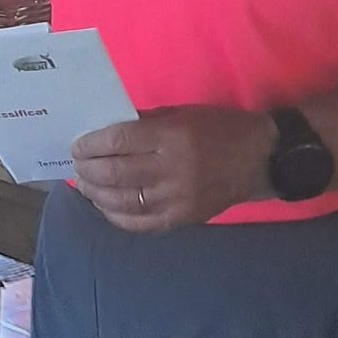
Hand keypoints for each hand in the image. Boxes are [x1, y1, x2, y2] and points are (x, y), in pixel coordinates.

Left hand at [71, 106, 275, 231]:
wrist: (262, 159)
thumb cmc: (220, 129)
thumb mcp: (183, 114)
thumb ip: (144, 123)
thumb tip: (105, 134)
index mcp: (172, 136)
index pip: (118, 142)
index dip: (91, 145)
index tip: (77, 146)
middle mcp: (173, 169)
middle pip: (115, 173)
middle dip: (87, 170)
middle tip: (76, 166)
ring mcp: (178, 198)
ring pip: (123, 201)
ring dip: (96, 194)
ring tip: (84, 186)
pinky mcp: (184, 218)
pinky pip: (141, 223)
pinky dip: (117, 217)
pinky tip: (105, 207)